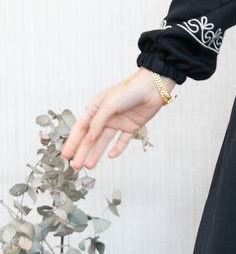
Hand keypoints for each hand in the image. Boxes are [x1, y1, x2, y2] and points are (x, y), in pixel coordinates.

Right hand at [60, 68, 176, 169]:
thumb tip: (89, 138)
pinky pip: (122, 141)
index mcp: (95, 108)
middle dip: (82, 152)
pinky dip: (117, 149)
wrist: (152, 88)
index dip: (72, 142)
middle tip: (76, 166)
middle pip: (90, 138)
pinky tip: (111, 156)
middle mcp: (105, 117)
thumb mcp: (108, 105)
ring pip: (104, 142)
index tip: (65, 154)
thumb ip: (98, 122)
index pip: (80, 128)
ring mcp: (118, 123)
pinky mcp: (131, 127)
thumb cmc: (129, 90)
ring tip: (89, 166)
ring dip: (96, 153)